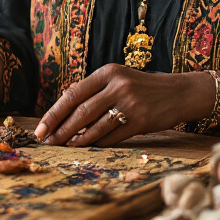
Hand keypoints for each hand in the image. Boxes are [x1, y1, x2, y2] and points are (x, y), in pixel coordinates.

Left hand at [34, 64, 196, 146]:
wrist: (179, 93)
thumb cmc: (143, 89)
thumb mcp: (119, 80)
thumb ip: (95, 92)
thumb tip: (63, 111)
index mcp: (108, 72)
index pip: (73, 94)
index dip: (54, 113)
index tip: (41, 128)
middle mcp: (118, 85)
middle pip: (81, 111)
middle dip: (61, 129)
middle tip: (48, 142)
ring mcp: (130, 102)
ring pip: (95, 126)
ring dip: (77, 139)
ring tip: (65, 146)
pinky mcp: (141, 120)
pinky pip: (112, 136)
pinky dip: (97, 143)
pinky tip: (88, 146)